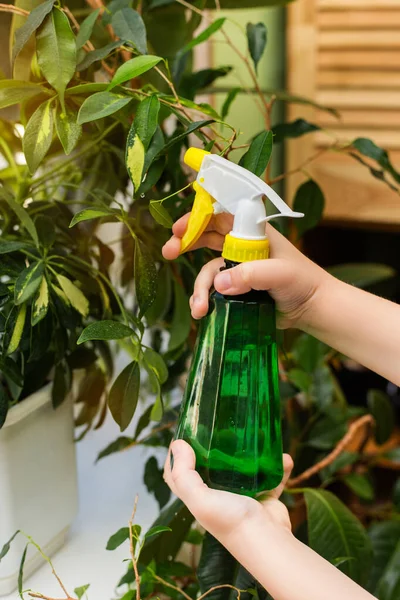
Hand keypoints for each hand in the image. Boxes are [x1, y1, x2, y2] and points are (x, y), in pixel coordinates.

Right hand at [162, 213, 328, 329]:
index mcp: (253, 233)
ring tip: (199, 309)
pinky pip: (212, 291)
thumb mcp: (280, 274)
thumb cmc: (303, 282)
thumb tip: (220, 284)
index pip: (220, 217)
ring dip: (198, 288)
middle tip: (168, 251)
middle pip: (205, 238)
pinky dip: (204, 300)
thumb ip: (251, 275)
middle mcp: (241, 248)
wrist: (311, 308)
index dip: (197, 218)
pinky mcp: (235, 290)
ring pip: (207, 272)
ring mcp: (237, 269)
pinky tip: (202, 312)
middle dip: (184, 243)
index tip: (178, 228)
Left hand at [163, 439, 292, 542]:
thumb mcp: (199, 499)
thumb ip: (184, 474)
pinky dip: (278, 467)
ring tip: (254, 435)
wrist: (267, 540)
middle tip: (219, 426)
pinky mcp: (264, 496)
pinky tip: (283, 457)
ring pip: (242, 467)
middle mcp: (217, 496)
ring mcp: (242, 495)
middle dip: (213, 446)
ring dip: (250, 453)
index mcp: (199, 497)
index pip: (179, 474)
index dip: (177, 455)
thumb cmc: (230, 520)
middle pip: (210, 466)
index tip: (185, 431)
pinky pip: (270, 476)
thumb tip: (177, 444)